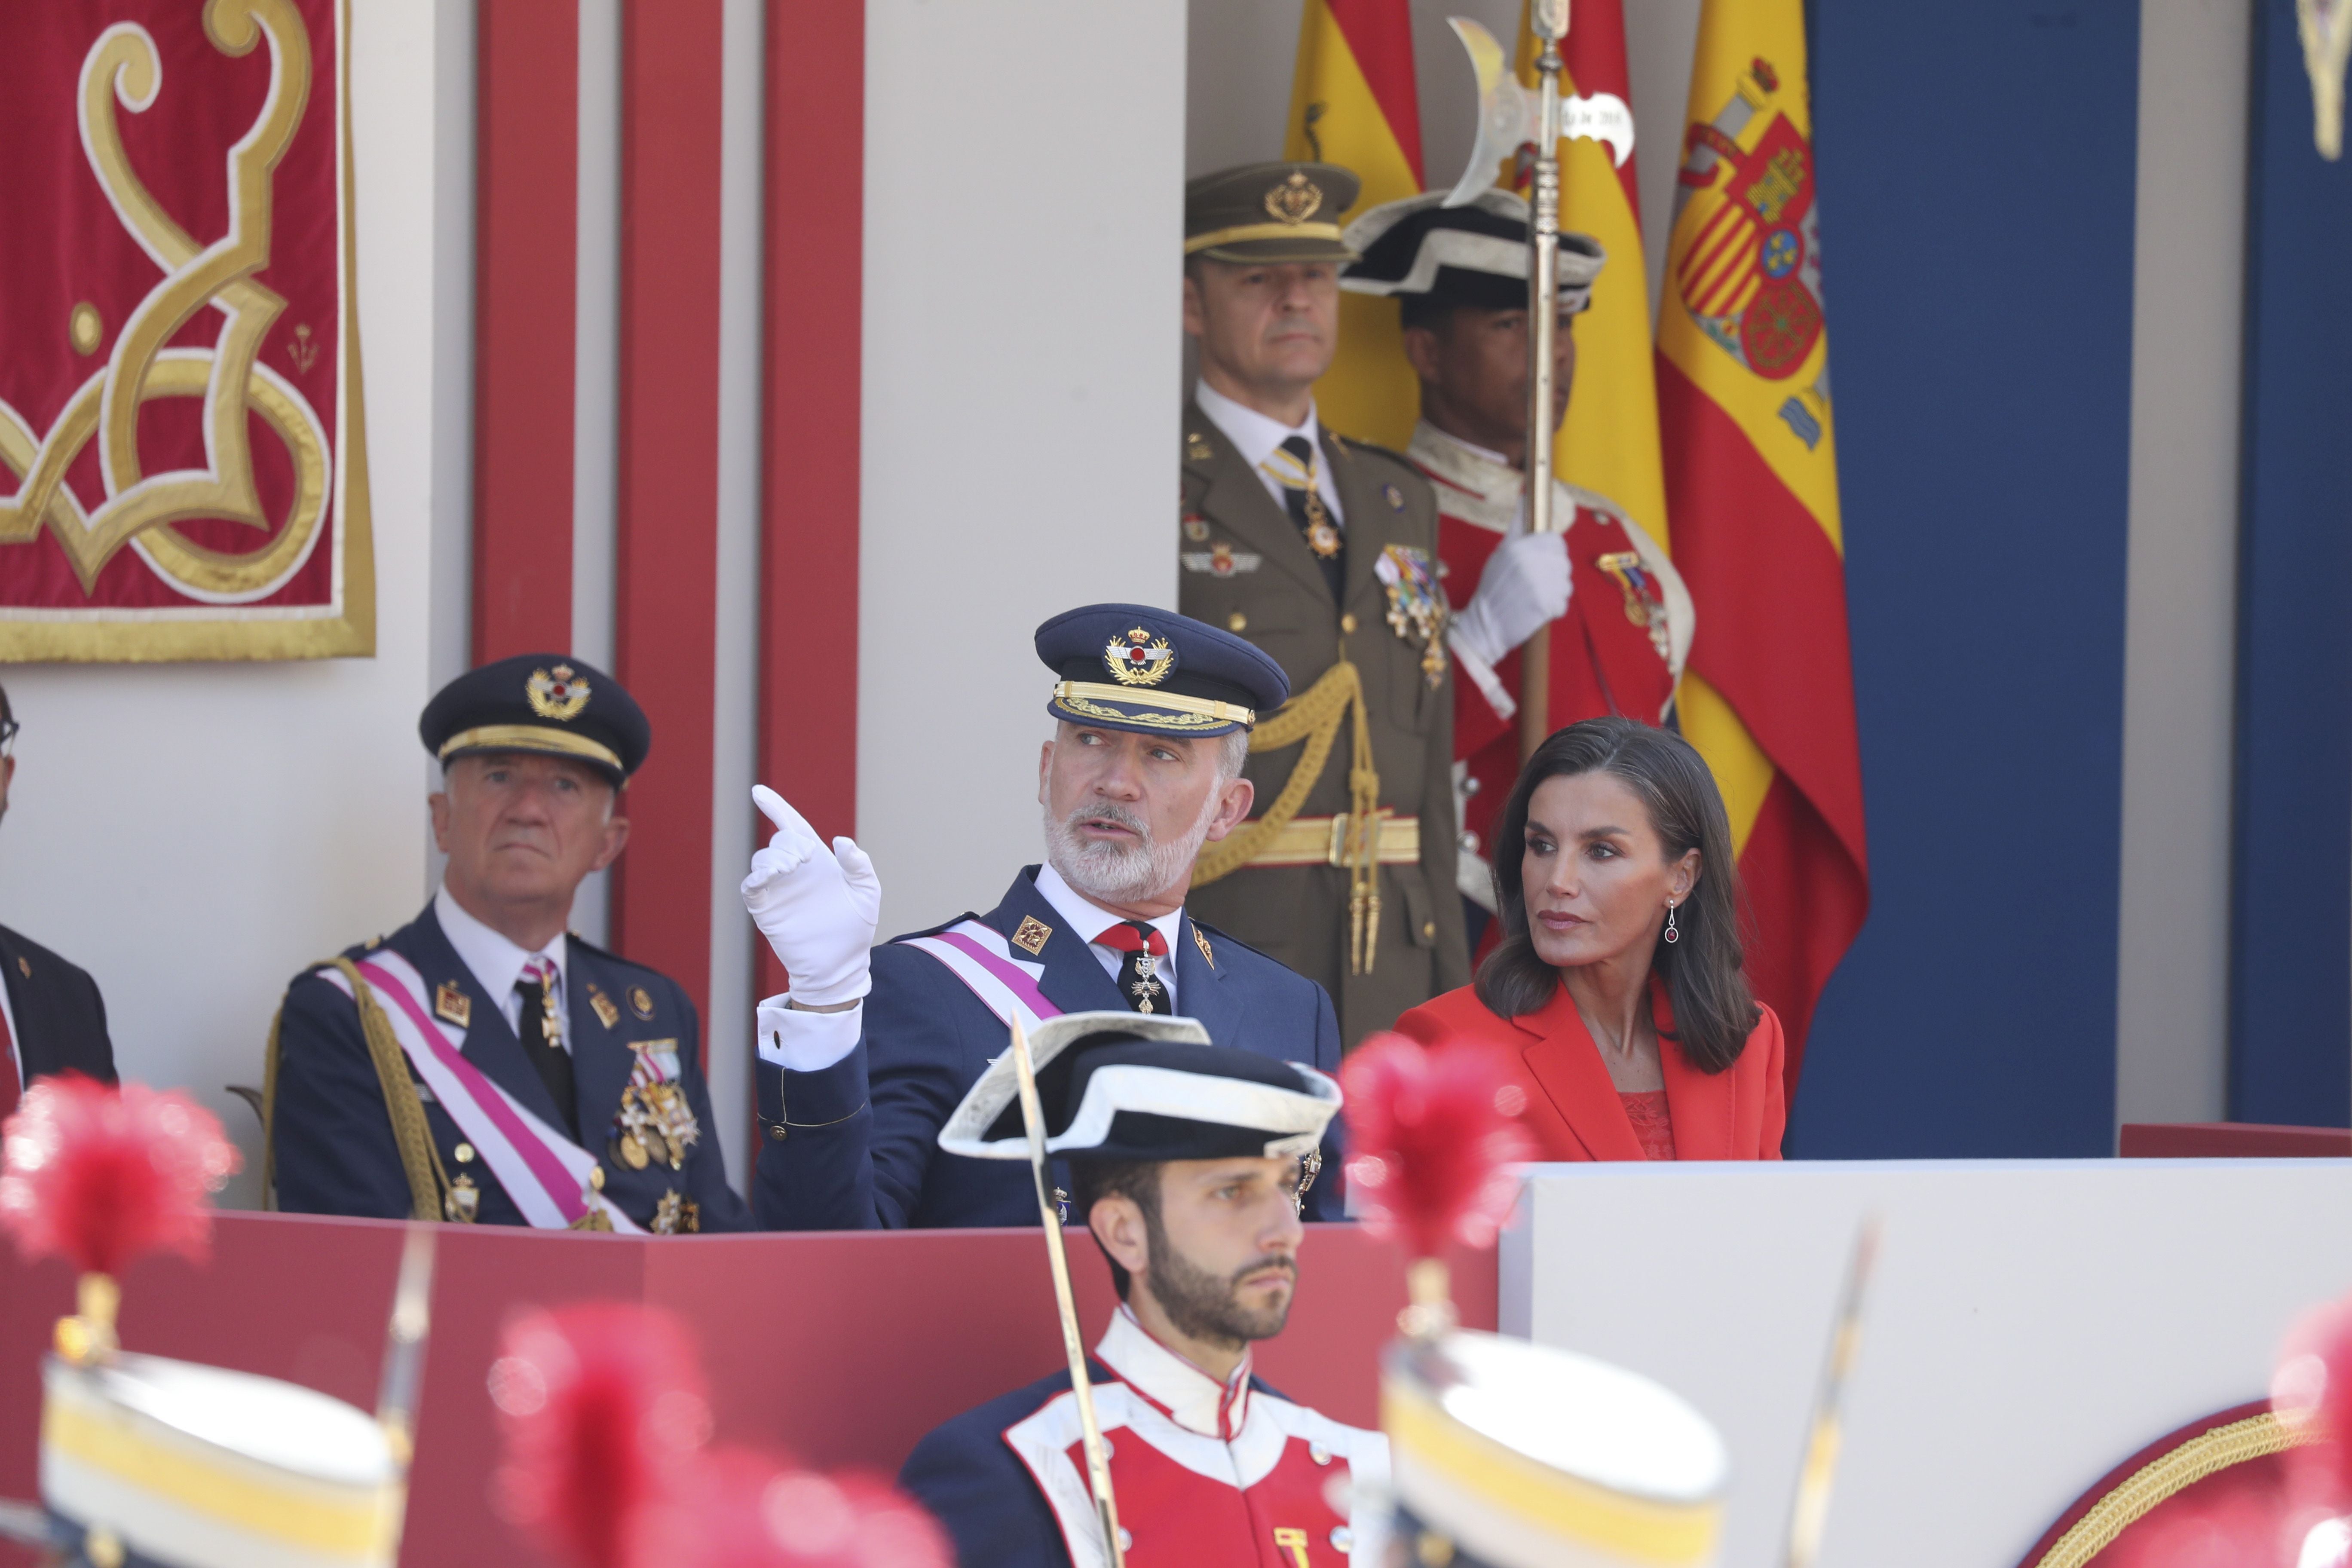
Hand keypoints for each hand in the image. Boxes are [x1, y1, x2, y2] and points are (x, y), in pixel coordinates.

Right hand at [741, 785, 880, 1007]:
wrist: (840, 964)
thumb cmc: (855, 927)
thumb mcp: (867, 892)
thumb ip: (859, 864)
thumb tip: (840, 840)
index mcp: (818, 861)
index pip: (794, 826)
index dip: (777, 808)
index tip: (758, 791)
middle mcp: (795, 871)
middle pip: (780, 841)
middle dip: (788, 843)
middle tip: (803, 858)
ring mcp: (778, 889)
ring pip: (764, 859)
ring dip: (776, 857)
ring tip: (791, 868)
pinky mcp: (766, 908)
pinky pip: (751, 885)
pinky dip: (757, 876)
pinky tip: (770, 876)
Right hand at [1449, 529, 1571, 667]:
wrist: (1485, 624)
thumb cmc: (1493, 587)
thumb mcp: (1501, 552)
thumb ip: (1517, 527)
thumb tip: (1524, 498)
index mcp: (1520, 547)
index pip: (1556, 542)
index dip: (1552, 552)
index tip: (1541, 562)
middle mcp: (1531, 563)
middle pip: (1563, 563)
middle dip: (1553, 574)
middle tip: (1534, 584)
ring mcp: (1540, 585)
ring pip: (1566, 584)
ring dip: (1555, 593)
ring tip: (1535, 597)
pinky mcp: (1546, 606)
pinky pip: (1563, 604)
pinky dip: (1553, 609)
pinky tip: (1537, 609)